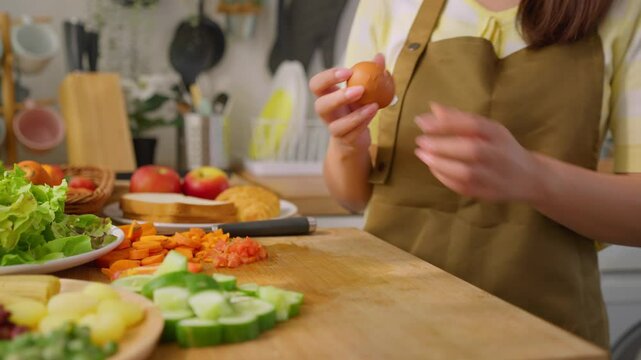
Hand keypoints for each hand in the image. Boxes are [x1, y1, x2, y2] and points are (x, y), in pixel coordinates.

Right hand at [309, 54, 384, 150]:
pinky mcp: (345, 141)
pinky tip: (374, 111)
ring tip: (372, 104)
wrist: (356, 138)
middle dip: (338, 97)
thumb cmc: (356, 108)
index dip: (328, 77)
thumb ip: (372, 72)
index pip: (316, 84)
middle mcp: (326, 113)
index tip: (348, 71)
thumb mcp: (364, 90)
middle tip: (359, 89)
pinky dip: (363, 122)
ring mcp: (334, 128)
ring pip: (335, 126)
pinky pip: (351, 134)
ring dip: (355, 115)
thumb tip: (380, 56)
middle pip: (320, 105)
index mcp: (326, 95)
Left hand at [414, 103, 541, 201]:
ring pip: (466, 171)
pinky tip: (433, 168)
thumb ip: (459, 119)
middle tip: (420, 141)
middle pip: (470, 149)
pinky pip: (463, 187)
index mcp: (497, 133)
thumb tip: (432, 108)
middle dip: (442, 145)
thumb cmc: (500, 147)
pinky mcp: (487, 193)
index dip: (446, 123)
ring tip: (422, 154)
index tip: (422, 122)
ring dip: (440, 163)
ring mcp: (493, 175)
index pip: (472, 125)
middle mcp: (498, 154)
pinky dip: (444, 177)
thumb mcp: (486, 129)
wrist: (528, 177)